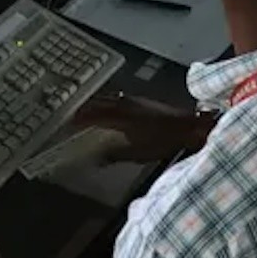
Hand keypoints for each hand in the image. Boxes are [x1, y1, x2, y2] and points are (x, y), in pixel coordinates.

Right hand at [72, 93, 210, 162]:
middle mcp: (125, 104)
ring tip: (88, 110)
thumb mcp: (137, 153)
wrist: (187, 126)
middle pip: (99, 103)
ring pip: (108, 98)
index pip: (93, 115)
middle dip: (85, 109)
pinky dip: (108, 102)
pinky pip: (118, 98)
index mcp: (120, 116)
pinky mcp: (143, 101)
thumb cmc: (163, 141)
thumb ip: (114, 155)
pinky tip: (110, 108)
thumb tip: (97, 159)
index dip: (80, 119)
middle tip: (74, 116)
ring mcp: (135, 100)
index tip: (69, 123)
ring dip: (97, 103)